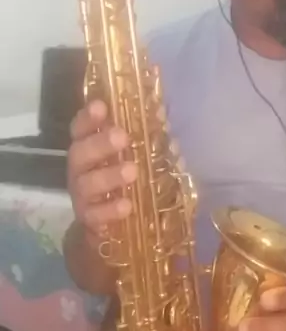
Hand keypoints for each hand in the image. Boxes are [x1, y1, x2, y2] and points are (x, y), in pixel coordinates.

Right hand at [67, 100, 136, 248]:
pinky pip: (95, 216)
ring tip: (131, 170)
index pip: (80, 129)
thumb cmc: (120, 179)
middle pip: (80, 153)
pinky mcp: (89, 221)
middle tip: (121, 136)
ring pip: (87, 184)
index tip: (101, 106)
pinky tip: (127, 205)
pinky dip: (110, 210)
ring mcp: (81, 196)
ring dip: (109, 176)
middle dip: (99, 144)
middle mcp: (80, 170)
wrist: (107, 224)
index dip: (87, 118)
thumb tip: (160, 112)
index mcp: (87, 148)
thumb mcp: (132, 155)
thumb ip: (143, 136)